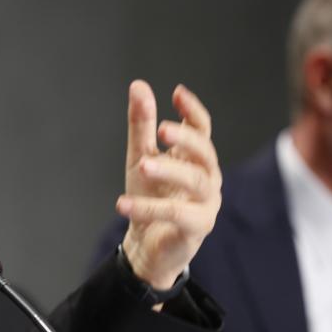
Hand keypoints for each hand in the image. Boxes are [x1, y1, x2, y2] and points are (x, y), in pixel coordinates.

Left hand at [116, 81, 221, 291]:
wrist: (147, 245)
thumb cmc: (149, 196)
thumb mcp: (140, 157)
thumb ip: (141, 125)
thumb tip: (138, 85)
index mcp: (195, 157)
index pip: (202, 128)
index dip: (193, 110)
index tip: (176, 93)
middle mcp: (207, 176)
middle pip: (205, 152)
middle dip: (185, 138)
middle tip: (161, 129)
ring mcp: (206, 202)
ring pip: (195, 180)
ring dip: (169, 170)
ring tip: (142, 166)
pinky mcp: (198, 226)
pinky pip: (176, 213)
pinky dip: (149, 208)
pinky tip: (123, 205)